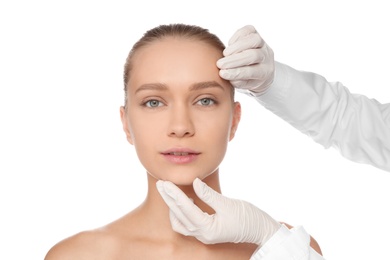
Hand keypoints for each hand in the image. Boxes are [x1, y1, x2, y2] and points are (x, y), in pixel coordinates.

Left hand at [156, 178, 280, 245]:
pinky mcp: (206, 232)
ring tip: (170, 191)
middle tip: (161, 183)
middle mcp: (202, 235)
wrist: (261, 231)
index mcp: (207, 228)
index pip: (185, 208)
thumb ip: (209, 194)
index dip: (174, 194)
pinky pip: (187, 224)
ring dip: (173, 207)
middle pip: (178, 216)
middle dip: (168, 199)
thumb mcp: (228, 204)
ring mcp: (204, 235)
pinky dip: (182, 212)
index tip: (165, 182)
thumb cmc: (248, 218)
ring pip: (180, 223)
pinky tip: (185, 200)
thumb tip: (195, 182)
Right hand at [217, 25, 274, 93]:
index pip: (251, 72)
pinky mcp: (257, 34)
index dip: (235, 72)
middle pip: (253, 55)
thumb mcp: (244, 85)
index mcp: (265, 72)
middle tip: (220, 64)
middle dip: (234, 60)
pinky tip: (230, 44)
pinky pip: (249, 30)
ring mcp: (263, 44)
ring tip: (225, 54)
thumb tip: (224, 73)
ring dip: (236, 47)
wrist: (260, 68)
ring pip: (254, 40)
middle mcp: (266, 57)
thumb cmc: (249, 78)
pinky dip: (238, 36)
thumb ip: (236, 81)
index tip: (222, 73)